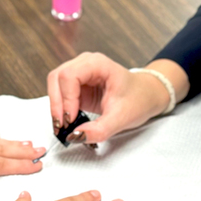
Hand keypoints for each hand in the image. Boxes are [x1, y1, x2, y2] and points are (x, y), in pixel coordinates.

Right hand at [47, 53, 174, 142]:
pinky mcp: (77, 85)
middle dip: (57, 103)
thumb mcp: (122, 118)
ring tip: (63, 126)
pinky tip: (67, 122)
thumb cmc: (138, 100)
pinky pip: (60, 93)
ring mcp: (80, 73)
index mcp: (98, 64)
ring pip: (55, 84)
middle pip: (57, 77)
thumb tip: (74, 136)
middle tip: (62, 126)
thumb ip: (99, 129)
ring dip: (56, 106)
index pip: (70, 76)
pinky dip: (60, 108)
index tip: (71, 120)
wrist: (146, 97)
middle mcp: (85, 64)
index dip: (66, 99)